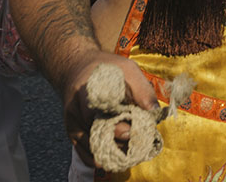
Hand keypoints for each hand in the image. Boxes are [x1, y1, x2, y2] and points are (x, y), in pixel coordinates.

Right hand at [62, 52, 156, 168]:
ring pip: (89, 145)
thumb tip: (154, 111)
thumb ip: (141, 88)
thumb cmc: (106, 68)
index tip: (133, 130)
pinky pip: (81, 151)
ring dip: (109, 151)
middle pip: (95, 132)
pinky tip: (112, 159)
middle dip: (116, 140)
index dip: (117, 127)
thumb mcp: (126, 68)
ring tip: (128, 153)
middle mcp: (75, 109)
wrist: (77, 67)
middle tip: (135, 142)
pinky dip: (97, 157)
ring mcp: (72, 122)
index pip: (101, 115)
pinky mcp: (72, 131)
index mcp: (87, 90)